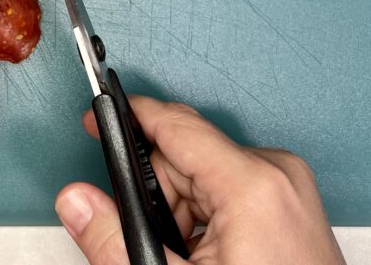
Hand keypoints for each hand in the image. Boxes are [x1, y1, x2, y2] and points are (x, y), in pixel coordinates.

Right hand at [55, 97, 345, 264]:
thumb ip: (113, 240)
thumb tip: (78, 202)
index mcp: (252, 184)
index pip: (175, 123)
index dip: (127, 119)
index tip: (96, 121)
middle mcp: (277, 174)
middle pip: (186, 155)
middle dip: (157, 194)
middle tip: (155, 242)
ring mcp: (289, 188)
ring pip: (205, 174)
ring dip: (182, 212)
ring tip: (188, 260)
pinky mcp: (291, 203)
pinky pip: (231, 190)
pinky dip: (208, 219)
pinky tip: (209, 258)